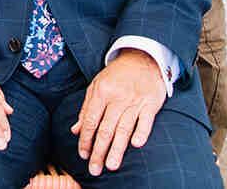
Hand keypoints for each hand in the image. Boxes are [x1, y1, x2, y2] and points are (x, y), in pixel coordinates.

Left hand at [70, 49, 166, 175]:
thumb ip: (86, 108)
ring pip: (124, 128)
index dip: (85, 139)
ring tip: (111, 165)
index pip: (90, 121)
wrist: (142, 58)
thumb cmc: (117, 75)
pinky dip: (141, 132)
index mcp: (101, 93)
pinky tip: (136, 145)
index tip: (83, 155)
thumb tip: (75, 130)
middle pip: (106, 129)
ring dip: (117, 149)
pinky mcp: (151, 103)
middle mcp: (117, 98)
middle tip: (94, 169)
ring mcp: (135, 101)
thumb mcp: (96, 86)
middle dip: (99, 151)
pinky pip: (146, 120)